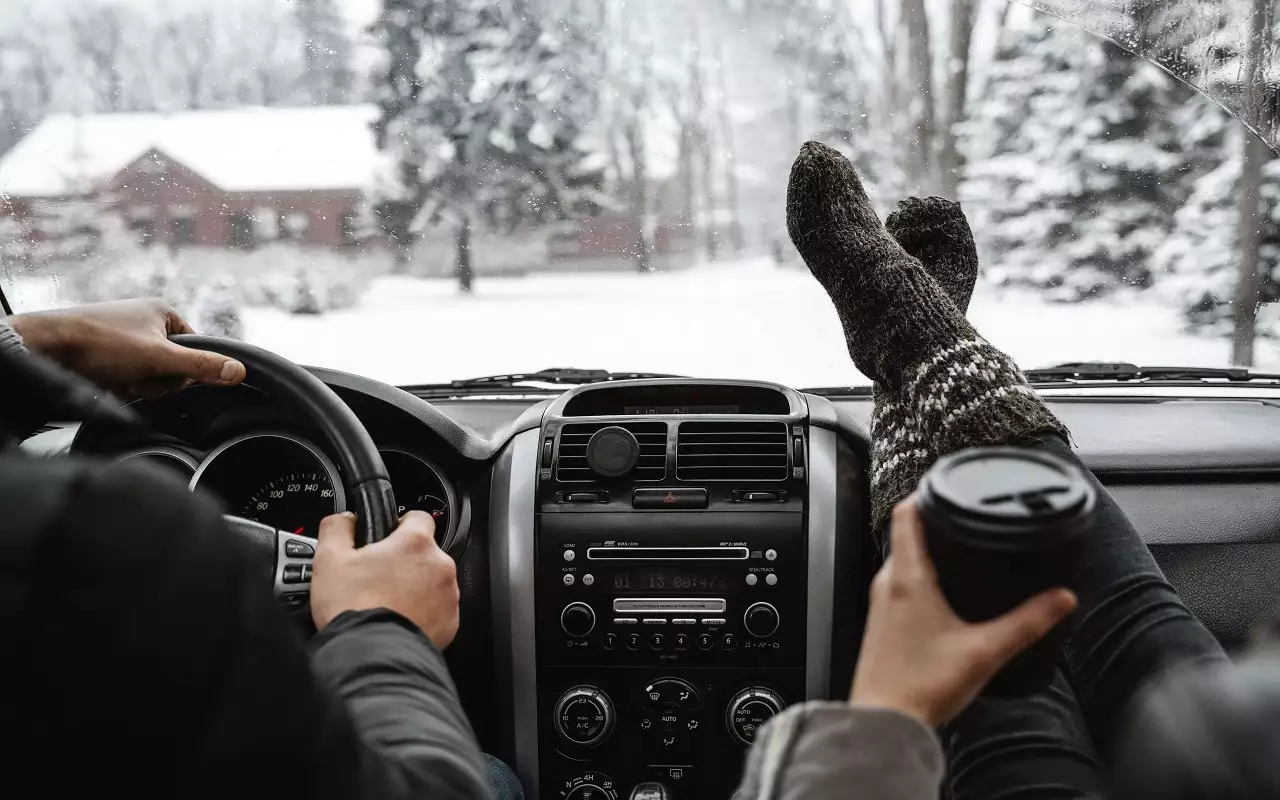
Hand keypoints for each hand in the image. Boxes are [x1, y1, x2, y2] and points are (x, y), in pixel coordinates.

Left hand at [8, 298, 245, 397]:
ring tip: (117, 377)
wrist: (45, 348)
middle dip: (157, 380)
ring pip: (150, 374)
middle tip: (136, 376)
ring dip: (138, 385)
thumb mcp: (159, 358)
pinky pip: (129, 377)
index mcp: (162, 312)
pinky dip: (120, 385)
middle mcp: (145, 321)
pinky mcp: (107, 353)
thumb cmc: (100, 343)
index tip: (164, 372)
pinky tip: (106, 381)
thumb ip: (201, 366)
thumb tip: (239, 371)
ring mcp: (124, 337)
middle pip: (173, 365)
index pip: (195, 349)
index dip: (184, 369)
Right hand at [311, 510, 459, 649]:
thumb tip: (344, 520)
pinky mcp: (450, 622)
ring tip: (386, 603)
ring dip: (415, 587)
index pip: (418, 517)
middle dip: (404, 562)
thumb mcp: (330, 560)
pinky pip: (438, 610)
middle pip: (424, 553)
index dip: (400, 524)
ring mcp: (448, 595)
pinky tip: (398, 620)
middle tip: (378, 578)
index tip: (388, 537)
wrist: (371, 657)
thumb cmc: (353, 609)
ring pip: (432, 582)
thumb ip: (337, 529)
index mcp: (415, 543)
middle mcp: (439, 566)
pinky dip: (423, 613)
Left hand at [849, 498, 1076, 726]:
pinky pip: (899, 584)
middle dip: (936, 523)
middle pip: (907, 535)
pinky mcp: (881, 623)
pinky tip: (944, 593)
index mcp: (907, 577)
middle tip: (966, 518)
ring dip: (927, 551)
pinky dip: (920, 576)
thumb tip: (1062, 598)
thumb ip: (1027, 622)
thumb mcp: (985, 650)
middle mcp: (886, 583)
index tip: (947, 483)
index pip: (906, 514)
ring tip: (960, 550)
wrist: (884, 722)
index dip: (925, 492)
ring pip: (903, 561)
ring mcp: (880, 603)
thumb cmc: (921, 686)